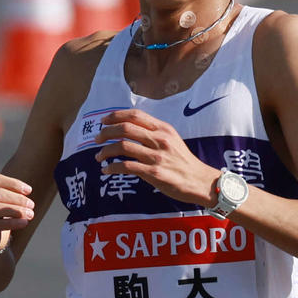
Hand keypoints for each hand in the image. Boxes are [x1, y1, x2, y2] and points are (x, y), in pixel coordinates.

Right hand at [0, 173, 33, 242]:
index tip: (29, 190)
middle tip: (31, 204)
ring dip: (16, 211)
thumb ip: (10, 190)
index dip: (13, 184)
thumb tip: (26, 190)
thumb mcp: (0, 196)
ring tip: (30, 214)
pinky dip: (11, 223)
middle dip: (16, 199)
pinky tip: (24, 223)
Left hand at [94, 111, 217, 205]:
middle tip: (97, 139)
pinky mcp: (154, 174)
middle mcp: (160, 140)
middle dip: (106, 132)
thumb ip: (153, 133)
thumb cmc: (183, 162)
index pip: (135, 115)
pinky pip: (126, 167)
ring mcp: (157, 157)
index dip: (115, 116)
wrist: (200, 182)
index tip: (103, 121)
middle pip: (125, 128)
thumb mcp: (172, 140)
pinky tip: (106, 170)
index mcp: (163, 129)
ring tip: (98, 156)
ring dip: (105, 151)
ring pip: (123, 146)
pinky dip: (112, 167)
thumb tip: (129, 129)